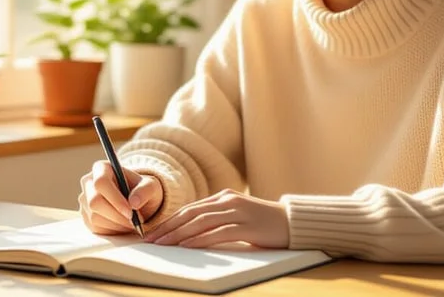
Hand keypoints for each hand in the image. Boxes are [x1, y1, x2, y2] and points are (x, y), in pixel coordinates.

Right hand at [78, 160, 162, 234]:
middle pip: (95, 202)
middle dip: (117, 216)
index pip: (101, 182)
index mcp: (102, 168)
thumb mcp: (151, 186)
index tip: (131, 212)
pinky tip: (123, 226)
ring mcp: (85, 200)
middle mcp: (88, 183)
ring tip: (132, 223)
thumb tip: (134, 202)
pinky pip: (96, 228)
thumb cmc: (142, 191)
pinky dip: (112, 231)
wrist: (137, 202)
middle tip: (134, 222)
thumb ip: (145, 191)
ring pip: (95, 218)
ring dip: (117, 225)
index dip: (115, 199)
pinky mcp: (85, 216)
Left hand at [143, 188, 288, 248]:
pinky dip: (199, 239)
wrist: (292, 222)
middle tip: (151, 240)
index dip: (169, 220)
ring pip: (201, 222)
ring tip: (163, 244)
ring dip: (178, 234)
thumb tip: (191, 232)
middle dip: (168, 227)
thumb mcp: (237, 216)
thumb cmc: (263, 223)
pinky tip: (186, 245)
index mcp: (224, 197)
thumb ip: (218, 219)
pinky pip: (218, 232)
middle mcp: (228, 201)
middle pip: (191, 214)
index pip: (190, 209)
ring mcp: (238, 212)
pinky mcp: (247, 226)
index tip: (153, 232)